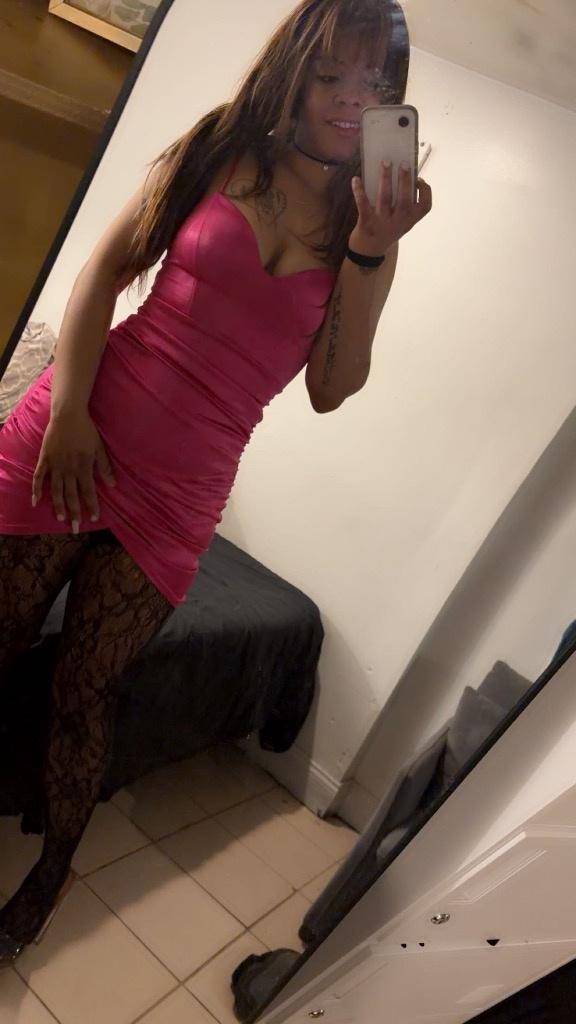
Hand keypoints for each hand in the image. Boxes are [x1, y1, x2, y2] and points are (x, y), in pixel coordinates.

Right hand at [32, 409, 115, 531]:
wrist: (68, 415)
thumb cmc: (86, 430)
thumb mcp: (99, 448)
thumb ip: (104, 467)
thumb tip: (113, 485)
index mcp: (84, 467)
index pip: (88, 491)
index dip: (91, 505)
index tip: (93, 518)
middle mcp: (69, 469)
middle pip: (71, 495)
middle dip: (75, 512)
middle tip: (76, 528)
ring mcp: (55, 465)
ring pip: (56, 490)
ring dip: (58, 506)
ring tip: (61, 519)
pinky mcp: (45, 459)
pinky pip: (39, 477)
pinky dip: (36, 490)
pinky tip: (35, 502)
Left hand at [348, 161, 431, 256]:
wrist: (368, 252)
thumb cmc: (387, 231)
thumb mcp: (402, 222)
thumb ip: (405, 205)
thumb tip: (404, 176)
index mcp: (410, 220)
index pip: (425, 206)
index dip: (425, 191)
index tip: (419, 179)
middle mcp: (398, 222)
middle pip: (404, 199)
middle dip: (404, 180)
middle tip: (403, 163)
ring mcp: (382, 223)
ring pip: (385, 198)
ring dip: (385, 179)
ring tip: (385, 162)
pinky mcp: (366, 223)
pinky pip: (363, 204)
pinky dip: (359, 191)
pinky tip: (356, 179)